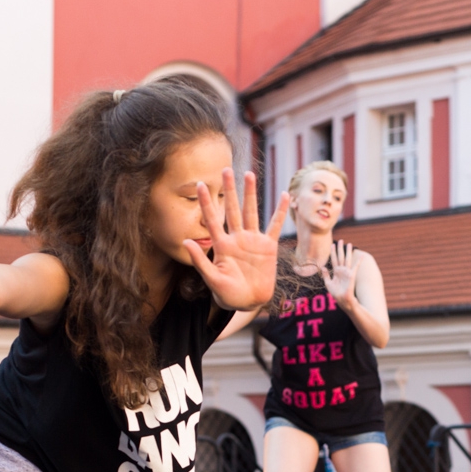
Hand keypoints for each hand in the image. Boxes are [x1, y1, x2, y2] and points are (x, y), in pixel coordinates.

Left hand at [184, 168, 289, 309]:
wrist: (248, 302)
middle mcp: (237, 238)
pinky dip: (280, 212)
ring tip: (249, 174)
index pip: (212, 219)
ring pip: (251, 212)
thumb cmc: (227, 294)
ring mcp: (253, 241)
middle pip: (232, 209)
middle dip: (229, 190)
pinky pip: (275, 226)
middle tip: (226, 169)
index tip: (201, 184)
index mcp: (221, 245)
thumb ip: (200, 261)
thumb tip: (186, 241)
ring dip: (250, 194)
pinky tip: (285, 196)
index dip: (207, 202)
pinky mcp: (268, 247)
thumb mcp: (212, 279)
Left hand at [323, 239, 359, 304]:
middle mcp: (342, 270)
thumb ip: (326, 275)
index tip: (332, 245)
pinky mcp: (352, 275)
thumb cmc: (336, 293)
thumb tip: (323, 267)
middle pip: (340, 257)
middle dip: (340, 249)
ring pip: (347, 259)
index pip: (334, 259)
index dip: (332, 252)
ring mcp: (347, 272)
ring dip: (348, 252)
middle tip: (341, 240)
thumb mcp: (328, 283)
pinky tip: (362, 256)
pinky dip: (359, 261)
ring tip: (349, 244)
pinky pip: (355, 267)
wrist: (342, 300)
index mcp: (336, 271)